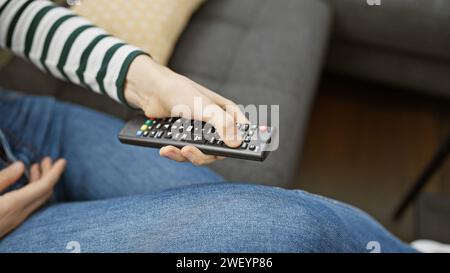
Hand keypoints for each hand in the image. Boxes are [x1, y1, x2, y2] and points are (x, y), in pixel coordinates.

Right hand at [0, 158, 65, 238]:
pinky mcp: (9, 223)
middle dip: (49, 174)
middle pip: (44, 192)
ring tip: (37, 166)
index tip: (63, 161)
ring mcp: (15, 220)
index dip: (55, 172)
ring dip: (40, 181)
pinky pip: (29, 205)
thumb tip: (21, 165)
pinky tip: (25, 184)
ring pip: (37, 199)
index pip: (44, 187)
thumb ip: (3, 179)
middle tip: (46, 159)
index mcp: (15, 204)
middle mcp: (19, 214)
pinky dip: (32, 190)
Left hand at [125, 55, 246, 164]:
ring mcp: (201, 134)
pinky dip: (175, 153)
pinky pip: (185, 154)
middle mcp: (216, 125)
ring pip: (201, 154)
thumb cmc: (182, 92)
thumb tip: (236, 144)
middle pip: (220, 150)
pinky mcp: (186, 140)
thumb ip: (223, 124)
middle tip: (189, 151)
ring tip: (170, 149)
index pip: (243, 133)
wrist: (152, 91)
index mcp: (228, 114)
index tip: (243, 154)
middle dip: (203, 154)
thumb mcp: (206, 107)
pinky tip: (165, 149)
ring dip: (185, 155)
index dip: (245, 145)